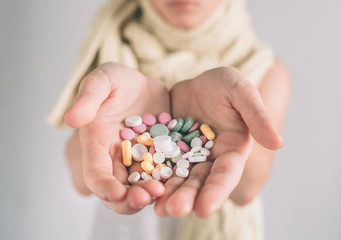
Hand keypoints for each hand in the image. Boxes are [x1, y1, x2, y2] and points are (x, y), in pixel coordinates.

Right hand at [64, 62, 168, 213]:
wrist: (143, 84)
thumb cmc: (117, 81)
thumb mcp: (102, 80)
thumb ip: (88, 97)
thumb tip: (71, 119)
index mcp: (97, 144)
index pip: (95, 172)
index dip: (103, 186)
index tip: (116, 194)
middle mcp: (116, 158)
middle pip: (120, 188)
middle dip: (130, 198)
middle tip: (147, 197)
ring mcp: (140, 160)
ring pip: (143, 185)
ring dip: (150, 193)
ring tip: (164, 191)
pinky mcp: (159, 157)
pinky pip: (165, 173)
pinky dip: (170, 181)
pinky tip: (180, 182)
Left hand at [155, 67, 282, 217]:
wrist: (197, 82)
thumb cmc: (224, 85)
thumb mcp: (242, 92)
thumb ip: (257, 115)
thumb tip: (278, 142)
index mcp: (231, 150)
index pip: (226, 174)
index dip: (217, 191)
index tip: (205, 208)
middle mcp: (210, 159)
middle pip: (199, 181)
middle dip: (187, 197)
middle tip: (173, 211)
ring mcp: (187, 156)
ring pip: (178, 178)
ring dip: (168, 194)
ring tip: (157, 208)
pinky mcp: (167, 150)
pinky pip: (159, 164)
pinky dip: (153, 176)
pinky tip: (142, 187)